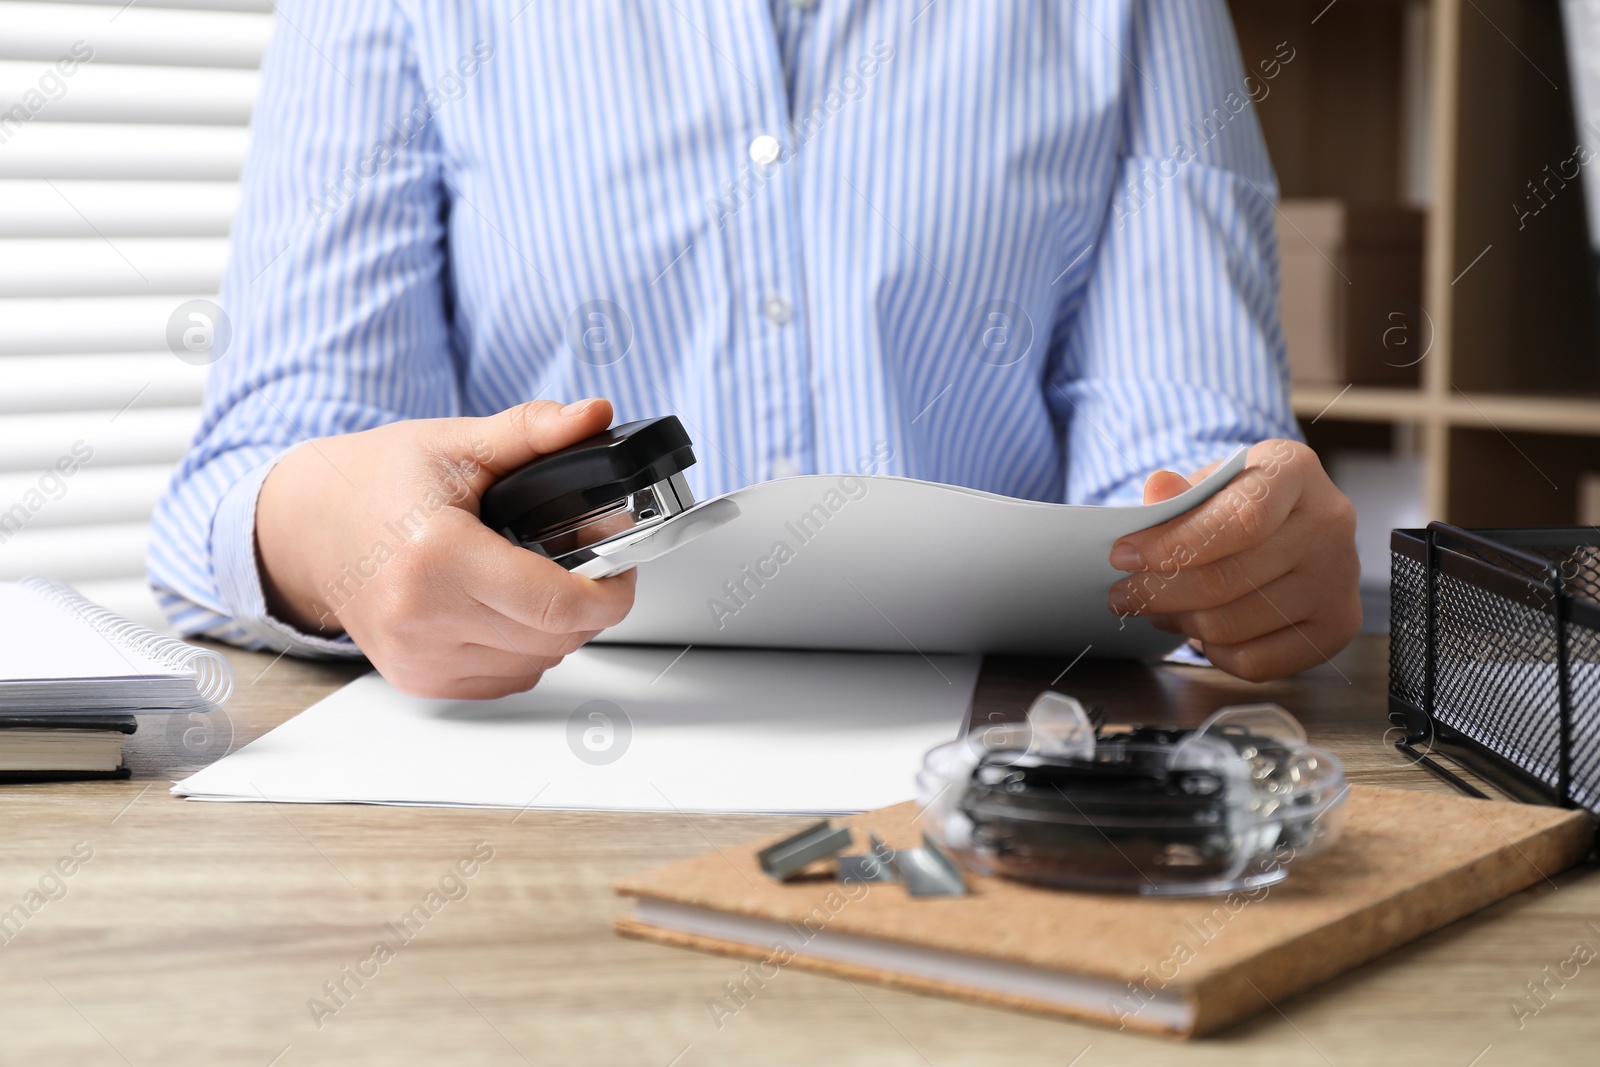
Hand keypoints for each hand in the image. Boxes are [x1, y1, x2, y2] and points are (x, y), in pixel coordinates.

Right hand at [255, 398, 635, 698]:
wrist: (306, 526)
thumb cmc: (375, 483)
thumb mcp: (457, 444)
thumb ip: (532, 430)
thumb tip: (592, 414)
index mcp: (437, 558)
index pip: (559, 605)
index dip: (609, 592)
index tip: (619, 568)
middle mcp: (423, 619)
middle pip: (557, 637)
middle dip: (587, 601)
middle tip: (584, 558)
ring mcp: (419, 658)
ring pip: (538, 663)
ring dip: (556, 627)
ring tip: (540, 577)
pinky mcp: (419, 680)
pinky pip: (507, 678)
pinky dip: (524, 649)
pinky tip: (509, 607)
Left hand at [1105, 439, 1359, 681]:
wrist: (1287, 523)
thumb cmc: (1237, 501)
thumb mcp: (1206, 484)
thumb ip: (1179, 493)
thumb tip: (1158, 489)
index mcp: (1295, 471)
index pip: (1240, 519)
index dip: (1176, 545)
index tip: (1124, 556)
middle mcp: (1329, 523)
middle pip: (1228, 578)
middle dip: (1159, 592)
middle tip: (1124, 596)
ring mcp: (1339, 578)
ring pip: (1233, 624)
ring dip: (1181, 623)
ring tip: (1160, 609)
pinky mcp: (1338, 626)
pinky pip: (1256, 662)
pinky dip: (1214, 653)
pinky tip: (1199, 632)